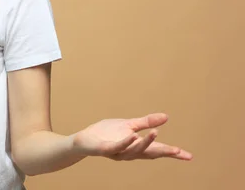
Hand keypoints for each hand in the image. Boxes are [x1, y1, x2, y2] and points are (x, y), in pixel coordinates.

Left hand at [72, 113, 192, 160]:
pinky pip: (117, 147)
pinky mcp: (105, 149)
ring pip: (134, 150)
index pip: (157, 150)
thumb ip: (146, 122)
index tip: (188, 156)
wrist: (84, 139)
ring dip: (145, 143)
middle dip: (163, 152)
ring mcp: (118, 152)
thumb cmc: (106, 133)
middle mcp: (129, 152)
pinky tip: (133, 136)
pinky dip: (126, 142)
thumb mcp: (129, 124)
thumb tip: (166, 117)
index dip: (172, 153)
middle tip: (178, 151)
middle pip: (149, 153)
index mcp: (136, 146)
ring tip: (155, 133)